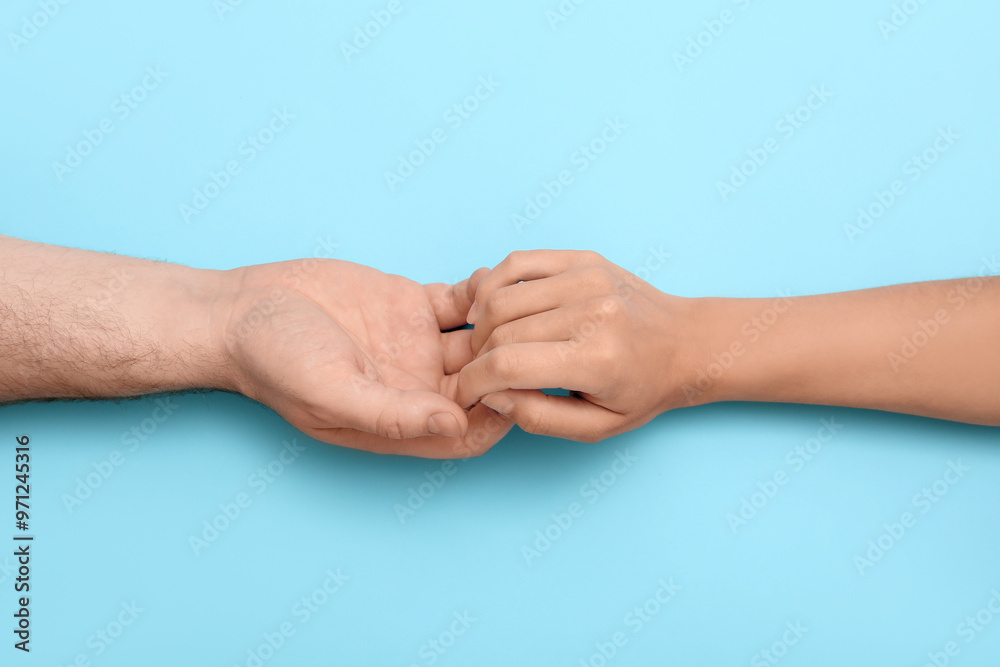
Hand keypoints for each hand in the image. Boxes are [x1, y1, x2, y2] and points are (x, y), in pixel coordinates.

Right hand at [221, 258, 511, 457]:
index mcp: (403, 419)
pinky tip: (482, 280)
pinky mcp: (414, 306)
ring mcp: (419, 345)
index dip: (501, 414)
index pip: (472, 431)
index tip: (512, 384)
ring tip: (506, 303)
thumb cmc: (275, 362)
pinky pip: (463, 303)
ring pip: (483, 342)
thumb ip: (393, 414)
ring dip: (503, 326)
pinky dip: (481, 291)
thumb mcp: (331, 393)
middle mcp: (419, 386)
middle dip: (511, 364)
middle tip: (522, 334)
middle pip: (487, 385)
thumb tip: (455, 427)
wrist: (244, 309)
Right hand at [456, 250, 693, 441]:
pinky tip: (491, 307)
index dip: (472, 382)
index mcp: (597, 359)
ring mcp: (587, 278)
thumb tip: (491, 394)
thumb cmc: (642, 390)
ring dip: (481, 325)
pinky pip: (517, 263)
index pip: (507, 365)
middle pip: (500, 331)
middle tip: (480, 373)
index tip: (464, 394)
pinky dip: (493, 285)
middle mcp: (592, 311)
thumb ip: (539, 417)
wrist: (686, 343)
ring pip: (501, 298)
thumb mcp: (597, 427)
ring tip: (488, 346)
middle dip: (477, 357)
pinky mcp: (583, 259)